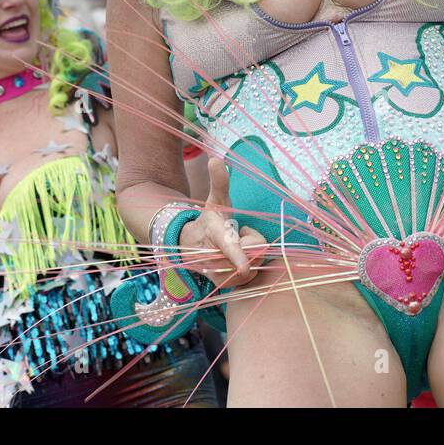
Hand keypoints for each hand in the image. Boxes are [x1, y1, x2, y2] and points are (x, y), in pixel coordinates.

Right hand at [176, 158, 267, 287]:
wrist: (188, 247)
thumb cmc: (210, 220)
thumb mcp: (215, 200)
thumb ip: (219, 182)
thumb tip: (215, 159)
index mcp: (215, 233)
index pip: (229, 245)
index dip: (238, 256)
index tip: (244, 267)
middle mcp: (214, 257)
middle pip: (254, 250)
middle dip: (251, 241)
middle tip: (239, 235)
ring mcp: (218, 273)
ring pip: (253, 265)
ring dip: (250, 256)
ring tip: (236, 248)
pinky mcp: (223, 285)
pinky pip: (249, 277)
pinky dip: (248, 269)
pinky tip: (236, 262)